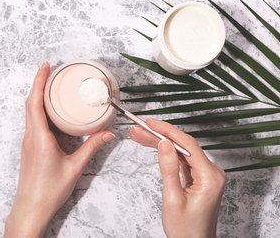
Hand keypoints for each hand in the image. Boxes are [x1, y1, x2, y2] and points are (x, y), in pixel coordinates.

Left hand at [5, 62, 114, 237]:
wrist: (30, 208)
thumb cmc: (49, 190)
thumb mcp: (74, 167)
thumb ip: (92, 148)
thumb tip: (108, 133)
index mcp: (39, 138)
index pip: (35, 102)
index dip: (38, 82)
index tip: (45, 67)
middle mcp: (30, 136)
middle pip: (30, 103)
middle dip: (38, 83)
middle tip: (50, 70)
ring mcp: (28, 142)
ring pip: (29, 112)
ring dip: (37, 96)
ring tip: (51, 86)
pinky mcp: (30, 147)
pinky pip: (32, 122)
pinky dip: (38, 109)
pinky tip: (50, 110)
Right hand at [129, 119, 225, 237]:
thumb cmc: (185, 229)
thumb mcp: (172, 198)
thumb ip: (169, 169)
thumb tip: (164, 144)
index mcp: (210, 177)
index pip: (188, 145)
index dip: (168, 131)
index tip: (150, 123)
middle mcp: (211, 173)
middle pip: (183, 146)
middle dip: (160, 136)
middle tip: (139, 130)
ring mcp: (206, 175)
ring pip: (181, 152)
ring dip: (161, 143)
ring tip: (139, 136)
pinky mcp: (199, 178)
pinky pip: (182, 161)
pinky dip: (167, 154)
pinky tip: (153, 146)